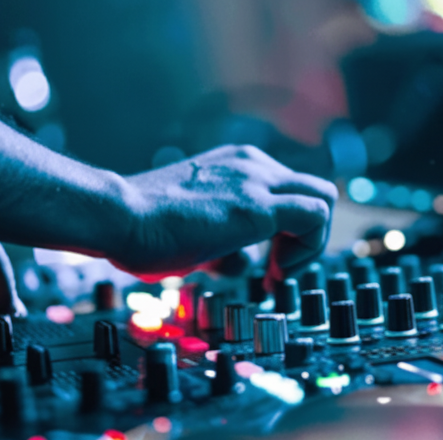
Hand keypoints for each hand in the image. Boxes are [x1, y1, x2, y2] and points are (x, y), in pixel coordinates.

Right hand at [119, 145, 336, 277]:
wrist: (118, 216)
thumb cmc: (142, 227)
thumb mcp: (193, 232)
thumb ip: (223, 243)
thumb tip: (240, 263)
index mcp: (236, 165)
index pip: (289, 189)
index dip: (290, 232)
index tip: (269, 264)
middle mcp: (252, 165)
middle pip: (315, 190)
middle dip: (308, 236)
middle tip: (280, 270)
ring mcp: (256, 181)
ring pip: (324, 197)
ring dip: (311, 243)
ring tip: (277, 273)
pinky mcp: (258, 207)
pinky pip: (317, 215)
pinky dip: (309, 249)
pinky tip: (275, 271)